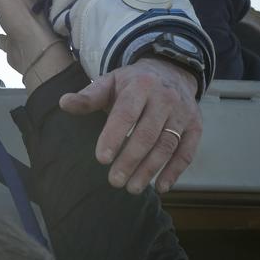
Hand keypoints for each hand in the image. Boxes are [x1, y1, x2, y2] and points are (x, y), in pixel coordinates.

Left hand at [60, 60, 201, 194]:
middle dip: (130, 160)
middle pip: (147, 134)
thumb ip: (88, 96)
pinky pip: (187, 152)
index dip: (114, 136)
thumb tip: (64, 103)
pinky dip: (175, 171)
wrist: (171, 72)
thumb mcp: (109, 82)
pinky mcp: (195, 127)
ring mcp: (183, 113)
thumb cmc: (132, 83)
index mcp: (140, 86)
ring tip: (132, 188)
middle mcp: (165, 99)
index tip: (101, 159)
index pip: (126, 114)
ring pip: (166, 145)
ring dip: (150, 169)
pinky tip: (160, 187)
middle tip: (114, 181)